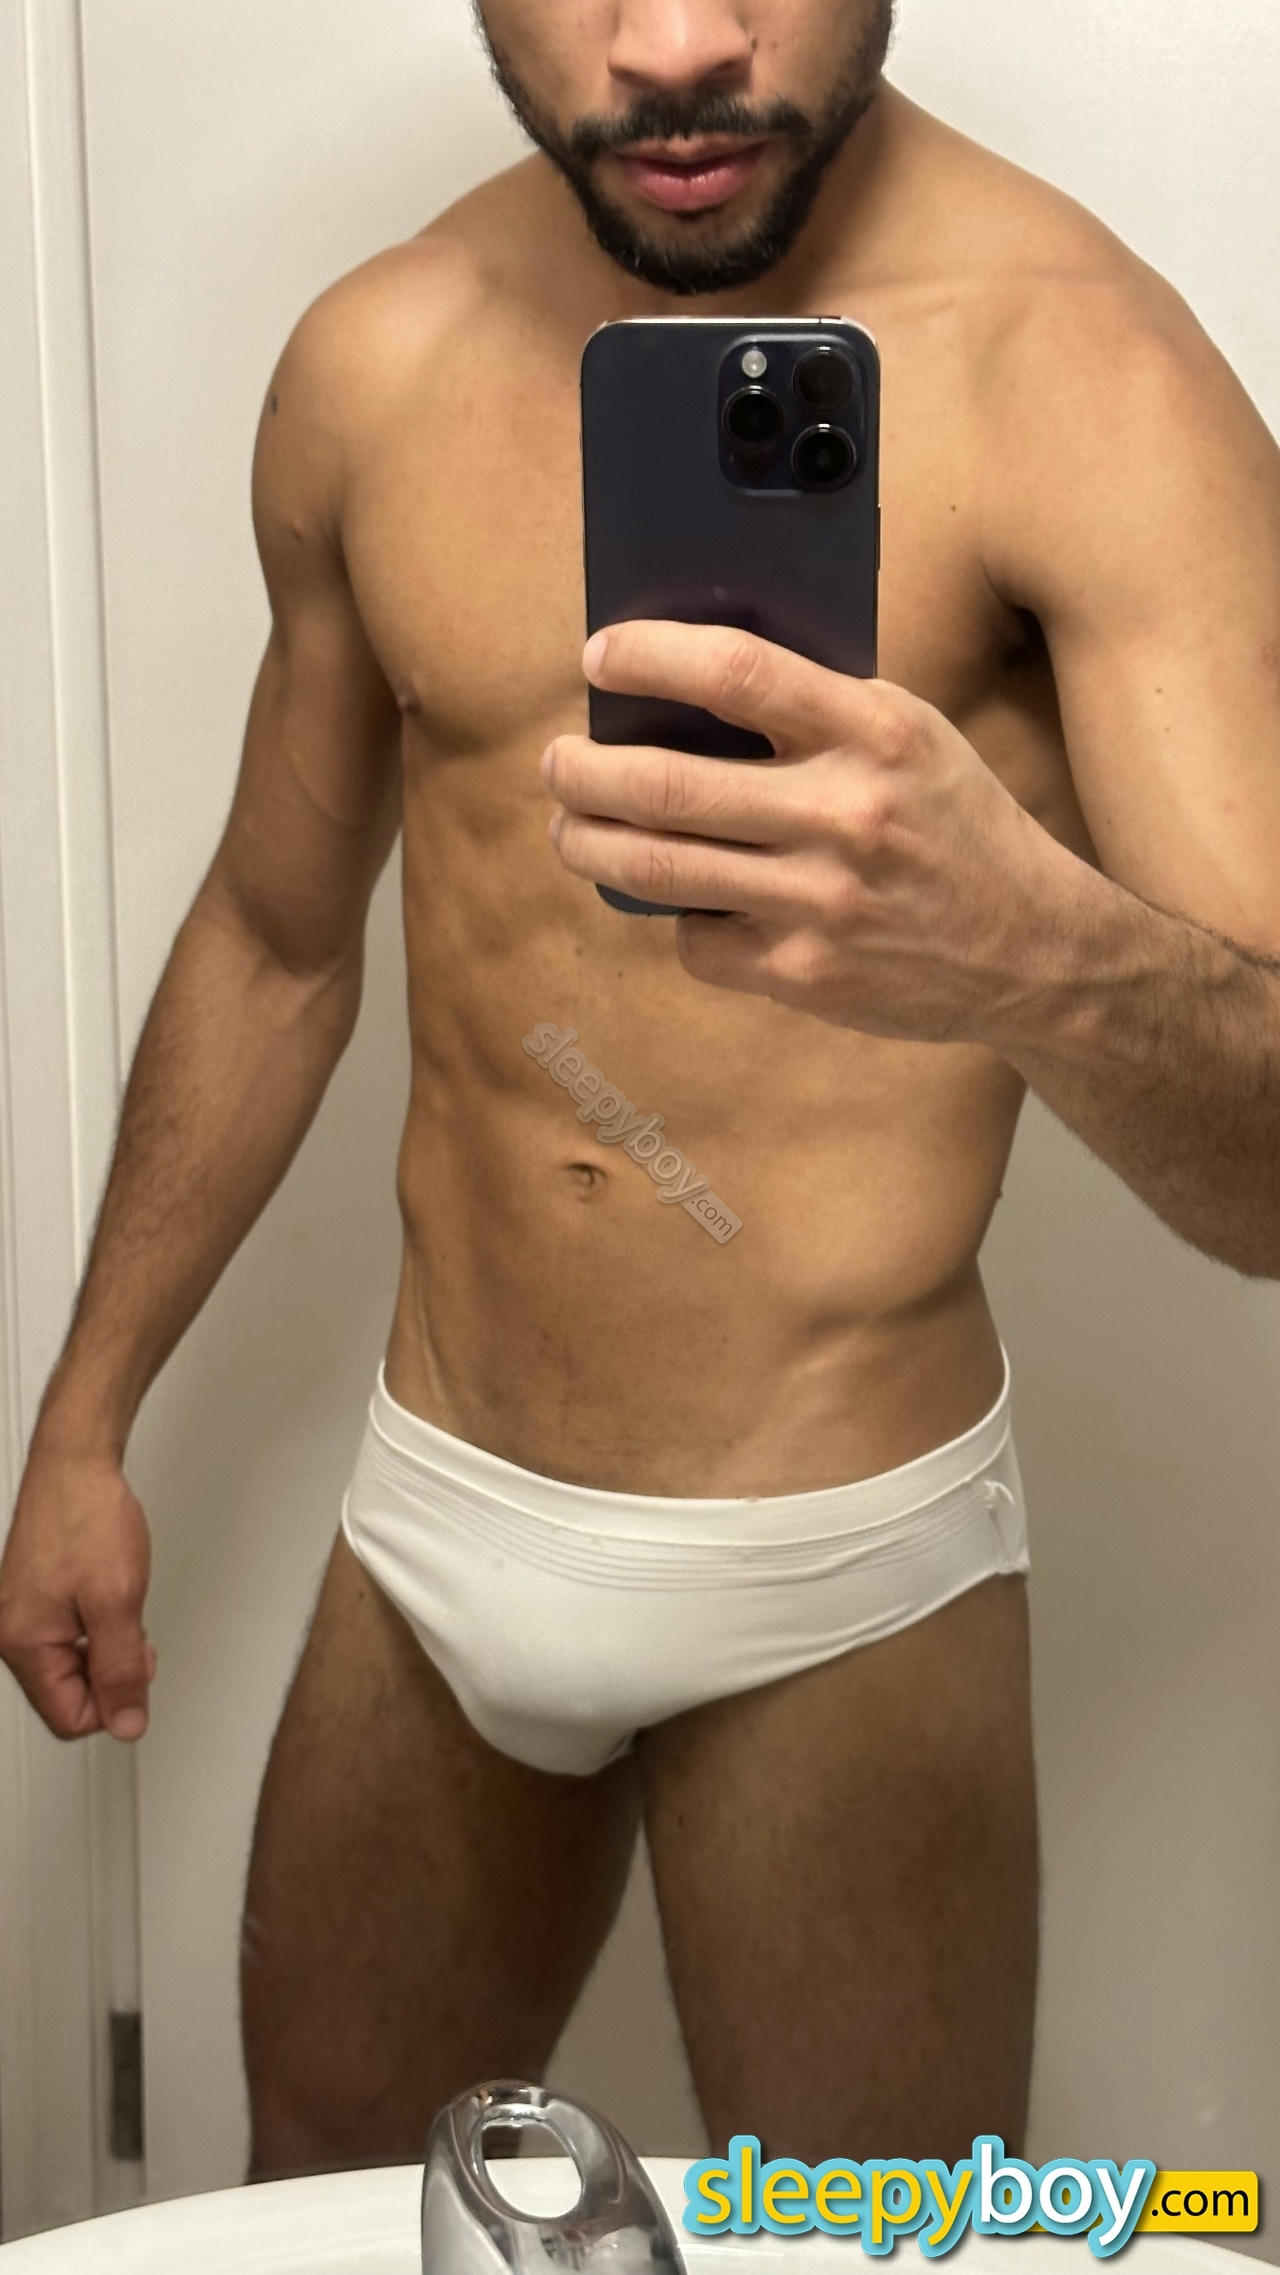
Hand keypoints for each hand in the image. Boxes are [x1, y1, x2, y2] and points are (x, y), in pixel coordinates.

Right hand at [0, 1444, 157, 1741]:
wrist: (76, 1463)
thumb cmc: (86, 1517)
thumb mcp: (117, 1601)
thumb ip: (122, 1669)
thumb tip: (126, 1723)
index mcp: (24, 1644)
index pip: (70, 1718)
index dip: (115, 1701)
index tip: (137, 1668)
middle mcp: (13, 1633)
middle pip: (69, 1694)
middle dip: (110, 1672)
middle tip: (133, 1633)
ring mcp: (21, 1613)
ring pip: (71, 1664)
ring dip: (105, 1647)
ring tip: (120, 1606)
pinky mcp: (32, 1596)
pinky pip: (66, 1636)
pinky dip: (95, 1626)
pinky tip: (108, 1598)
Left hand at [542, 620, 1081, 1044]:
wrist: (1034, 950)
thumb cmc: (955, 825)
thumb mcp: (912, 737)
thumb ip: (815, 710)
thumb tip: (680, 682)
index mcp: (876, 731)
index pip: (734, 671)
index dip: (647, 657)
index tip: (599, 657)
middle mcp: (846, 813)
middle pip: (664, 784)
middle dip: (582, 771)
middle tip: (557, 763)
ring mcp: (821, 902)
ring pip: (656, 868)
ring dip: (587, 844)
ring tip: (568, 827)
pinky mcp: (805, 975)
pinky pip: (696, 941)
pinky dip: (679, 919)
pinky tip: (689, 903)